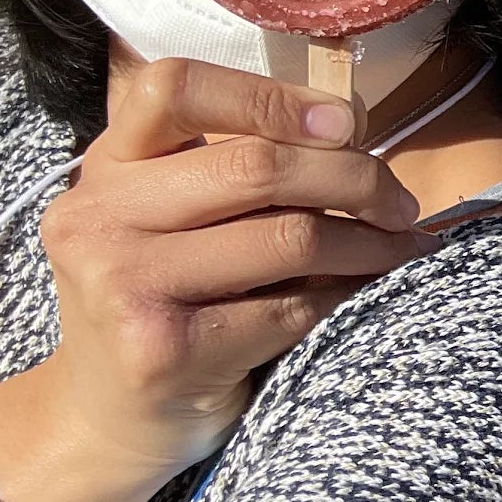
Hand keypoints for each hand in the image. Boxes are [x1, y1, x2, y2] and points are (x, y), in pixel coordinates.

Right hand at [33, 57, 428, 475]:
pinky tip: (362, 295)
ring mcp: (122, 284)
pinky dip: (344, 298)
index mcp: (110, 164)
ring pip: (290, 238)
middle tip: (400, 203)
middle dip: (356, 179)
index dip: (275, 96)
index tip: (348, 122)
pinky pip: (290, 309)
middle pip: (259, 166)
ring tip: (399, 247)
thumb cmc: (172, 293)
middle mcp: (100, 217)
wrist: (113, 414)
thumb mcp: (180, 212)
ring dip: (368, 244)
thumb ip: (243, 159)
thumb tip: (352, 119)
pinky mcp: (160, 350)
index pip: (176, 87)